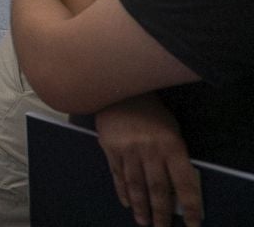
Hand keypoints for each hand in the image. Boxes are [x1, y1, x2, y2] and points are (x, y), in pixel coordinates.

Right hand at [95, 94, 202, 226]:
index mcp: (171, 146)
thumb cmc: (151, 112)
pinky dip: (122, 191)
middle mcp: (150, 151)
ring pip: (136, 185)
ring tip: (143, 222)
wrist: (118, 90)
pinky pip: (118, 175)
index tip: (192, 223)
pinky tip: (127, 203)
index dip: (189, 205)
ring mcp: (128, 151)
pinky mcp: (109, 149)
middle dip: (161, 213)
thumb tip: (176, 186)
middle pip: (158, 189)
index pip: (184, 182)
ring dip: (141, 207)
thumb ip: (174, 156)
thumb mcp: (172, 130)